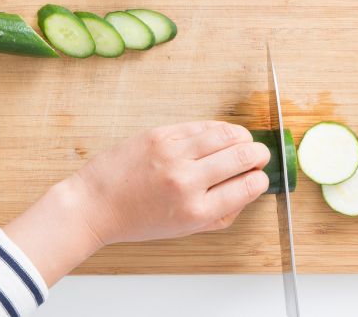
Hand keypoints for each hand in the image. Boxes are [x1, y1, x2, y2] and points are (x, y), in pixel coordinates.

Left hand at [74, 120, 269, 243]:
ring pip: (223, 134)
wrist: (97, 203)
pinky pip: (198, 126)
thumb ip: (219, 214)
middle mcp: (187, 181)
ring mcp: (172, 153)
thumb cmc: (137, 219)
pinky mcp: (159, 135)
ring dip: (241, 136)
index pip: (246, 187)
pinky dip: (215, 128)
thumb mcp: (184, 230)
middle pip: (240, 157)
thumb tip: (246, 191)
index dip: (260, 179)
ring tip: (244, 140)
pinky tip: (220, 132)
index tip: (260, 176)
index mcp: (196, 211)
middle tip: (260, 154)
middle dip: (257, 154)